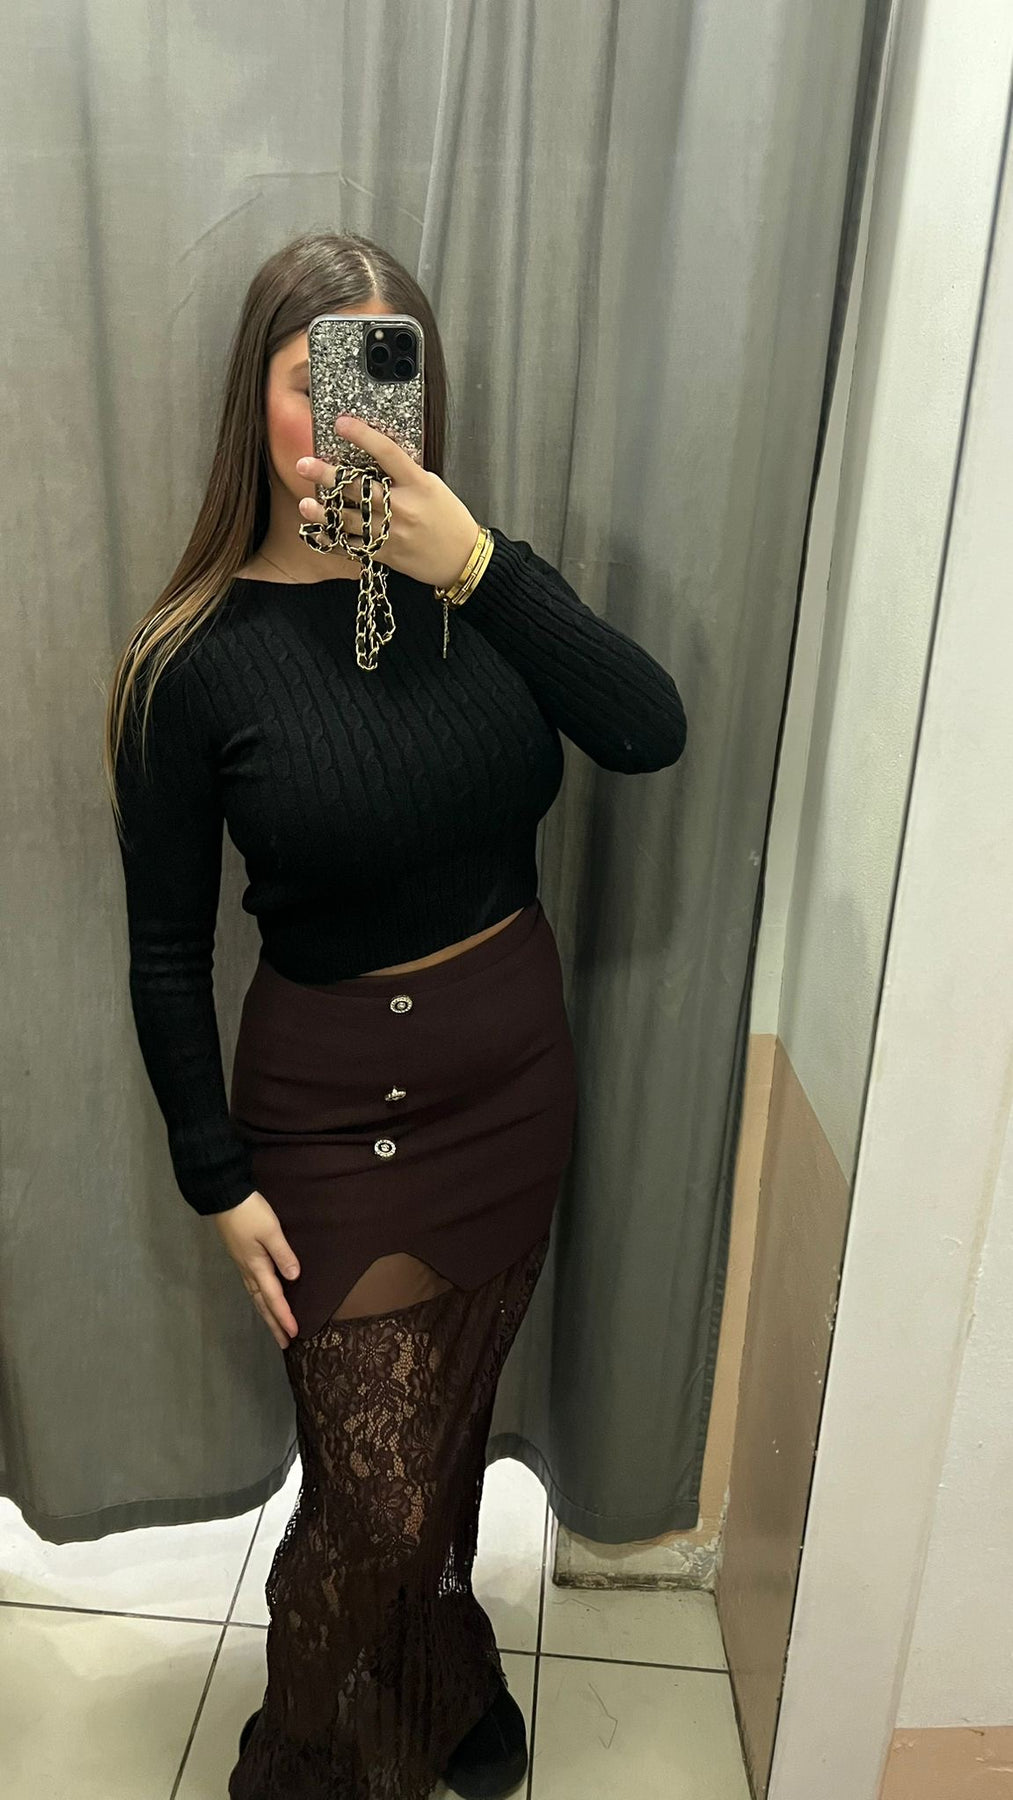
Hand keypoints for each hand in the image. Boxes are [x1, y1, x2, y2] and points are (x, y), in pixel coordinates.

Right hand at [210, 1190, 300, 1348]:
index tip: (294, 1333)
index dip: (284, 1316)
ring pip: (256, 1297)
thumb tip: (294, 1277)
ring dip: (266, 1313)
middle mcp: (249, 1270)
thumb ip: (282, 1254)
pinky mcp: (241, 1257)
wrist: (224, 1197)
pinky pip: (253, 1286)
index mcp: (257, 1266)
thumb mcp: (270, 1231)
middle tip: (284, 1343)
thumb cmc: (249, 1213)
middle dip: (274, 1323)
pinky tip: (263, 1299)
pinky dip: (260, 1299)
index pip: (273, 1297)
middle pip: (262, 1303)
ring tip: (275, 1328)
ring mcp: (243, 1264)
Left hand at [295, 414, 481, 589]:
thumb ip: (405, 475)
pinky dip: (333, 542)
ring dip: (324, 512)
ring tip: (305, 504)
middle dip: (328, 476)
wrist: (462, 559)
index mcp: (418, 484)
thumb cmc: (449, 518)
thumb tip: (374, 459)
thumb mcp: (433, 486)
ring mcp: (393, 533)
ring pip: (350, 521)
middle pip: (359, 488)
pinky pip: (353, 548)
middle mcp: (404, 508)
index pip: (388, 453)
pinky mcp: (386, 554)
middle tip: (304, 464)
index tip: (341, 424)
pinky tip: (319, 532)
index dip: (363, 436)